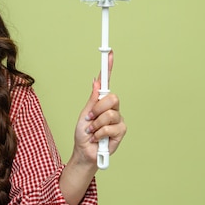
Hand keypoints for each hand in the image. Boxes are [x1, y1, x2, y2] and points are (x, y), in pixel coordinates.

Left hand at [72, 51, 126, 168]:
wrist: (84, 151)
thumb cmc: (83, 134)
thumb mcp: (84, 115)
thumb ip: (92, 100)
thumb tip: (96, 81)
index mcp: (101, 102)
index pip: (106, 82)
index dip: (108, 67)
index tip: (109, 53)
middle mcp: (112, 108)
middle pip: (112, 97)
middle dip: (97, 109)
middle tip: (90, 118)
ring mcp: (118, 119)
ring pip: (110, 113)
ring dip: (96, 124)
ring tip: (92, 131)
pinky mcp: (121, 130)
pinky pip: (111, 126)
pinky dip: (100, 133)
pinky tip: (98, 138)